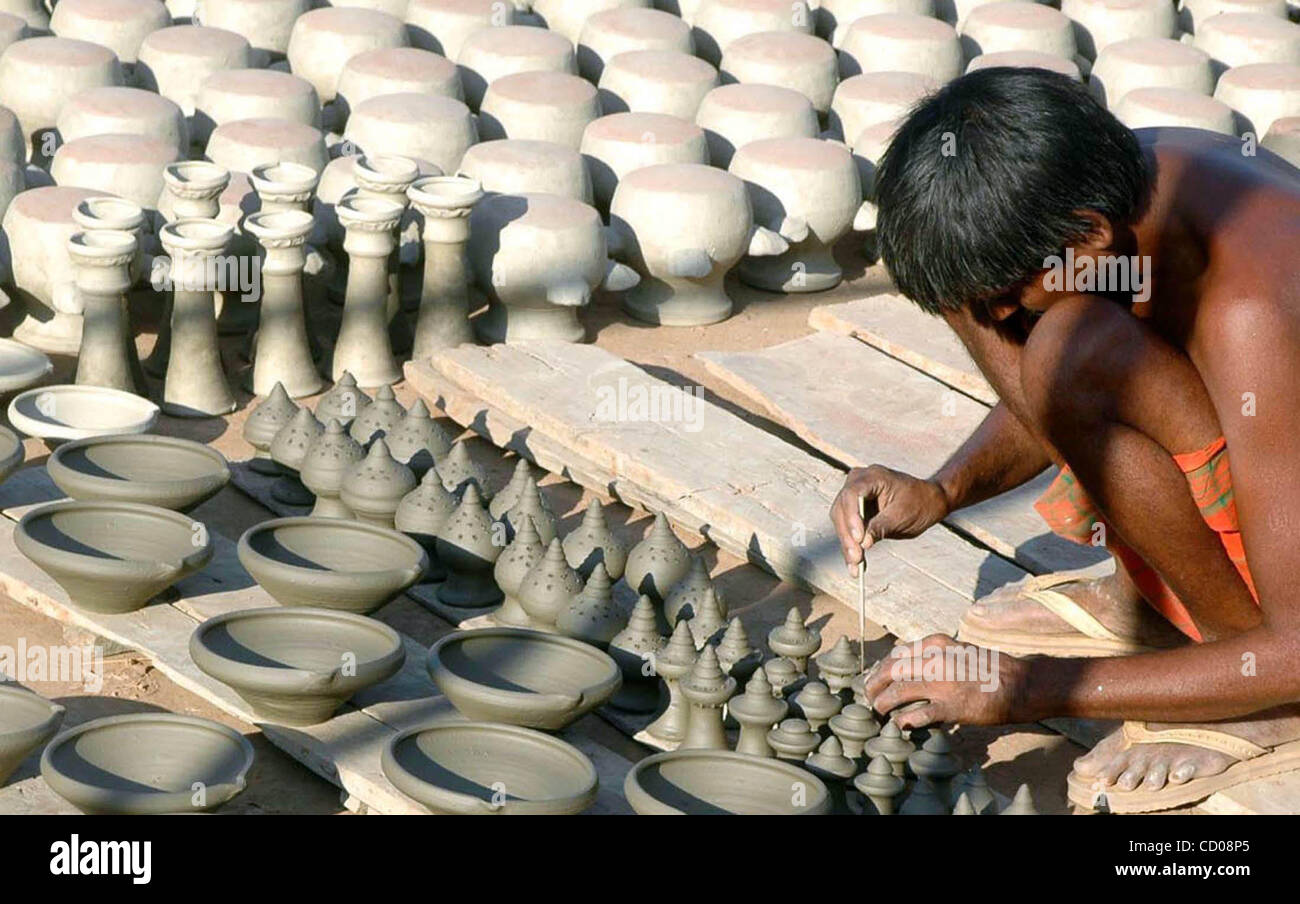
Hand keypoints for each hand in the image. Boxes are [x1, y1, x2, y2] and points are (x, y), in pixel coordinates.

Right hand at [831, 465, 950, 572]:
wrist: (928, 501)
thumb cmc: (920, 503)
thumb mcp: (902, 516)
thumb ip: (881, 527)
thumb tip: (863, 543)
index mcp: (873, 476)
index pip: (852, 494)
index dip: (852, 516)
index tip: (858, 538)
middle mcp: (858, 482)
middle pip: (842, 509)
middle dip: (848, 536)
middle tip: (856, 558)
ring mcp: (854, 495)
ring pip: (841, 521)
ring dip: (847, 544)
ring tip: (855, 567)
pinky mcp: (854, 510)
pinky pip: (847, 528)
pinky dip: (851, 545)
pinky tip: (855, 565)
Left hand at [860, 635, 1026, 728]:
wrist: (1020, 684)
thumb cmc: (988, 668)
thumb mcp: (957, 649)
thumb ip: (932, 653)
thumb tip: (903, 661)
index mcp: (936, 644)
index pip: (896, 655)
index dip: (880, 668)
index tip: (874, 678)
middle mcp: (935, 660)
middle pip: (891, 672)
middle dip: (874, 685)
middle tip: (868, 697)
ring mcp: (942, 684)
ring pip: (898, 693)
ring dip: (883, 704)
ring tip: (878, 712)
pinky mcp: (951, 707)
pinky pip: (917, 715)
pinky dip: (904, 721)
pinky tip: (900, 724)